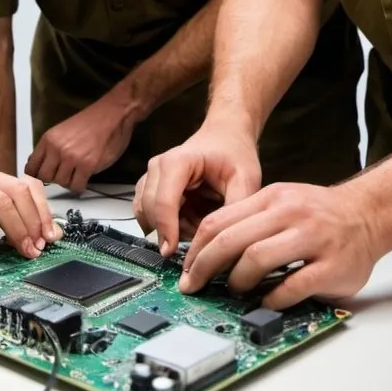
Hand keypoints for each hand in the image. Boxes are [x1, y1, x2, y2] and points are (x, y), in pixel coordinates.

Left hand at [25, 93, 135, 192]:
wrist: (111, 114)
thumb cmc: (90, 122)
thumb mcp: (61, 131)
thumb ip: (49, 148)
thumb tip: (39, 164)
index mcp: (48, 139)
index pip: (31, 166)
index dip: (36, 175)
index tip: (42, 178)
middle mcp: (56, 148)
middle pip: (44, 177)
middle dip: (53, 180)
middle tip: (62, 176)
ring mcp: (71, 157)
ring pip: (60, 183)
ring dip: (68, 182)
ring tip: (76, 174)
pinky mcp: (87, 165)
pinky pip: (76, 186)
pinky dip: (80, 186)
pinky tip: (83, 179)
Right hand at [133, 120, 260, 256]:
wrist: (225, 136)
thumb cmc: (235, 153)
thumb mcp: (245, 180)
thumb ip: (236, 208)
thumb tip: (227, 241)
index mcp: (178, 162)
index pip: (163, 201)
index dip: (166, 230)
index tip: (172, 254)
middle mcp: (157, 166)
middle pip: (150, 209)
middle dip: (173, 231)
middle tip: (202, 237)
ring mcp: (150, 175)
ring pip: (146, 213)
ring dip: (170, 227)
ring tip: (198, 223)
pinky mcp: (149, 185)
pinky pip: (148, 213)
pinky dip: (167, 224)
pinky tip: (189, 220)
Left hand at [177, 181, 383, 307]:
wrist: (368, 214)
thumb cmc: (318, 213)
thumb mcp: (280, 201)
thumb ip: (250, 220)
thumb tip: (207, 250)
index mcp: (270, 198)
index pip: (219, 221)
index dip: (196, 248)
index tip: (185, 268)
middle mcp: (288, 213)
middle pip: (231, 240)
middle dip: (205, 266)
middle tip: (194, 285)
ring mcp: (311, 238)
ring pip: (257, 258)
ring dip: (237, 280)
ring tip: (234, 290)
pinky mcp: (332, 266)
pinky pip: (293, 285)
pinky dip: (273, 297)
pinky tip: (267, 301)